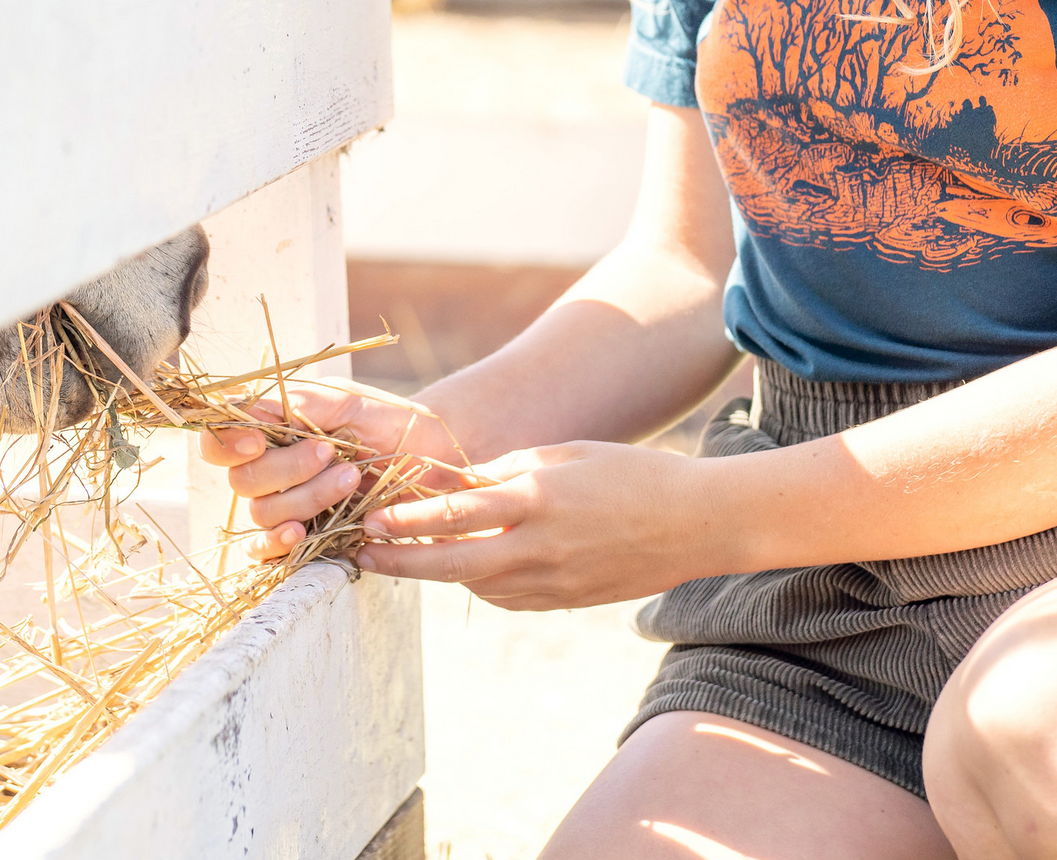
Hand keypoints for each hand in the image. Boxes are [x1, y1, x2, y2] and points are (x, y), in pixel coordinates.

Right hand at [197, 379, 471, 562]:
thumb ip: (297, 403)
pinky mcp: (302, 535)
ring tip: (350, 479)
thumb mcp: (347, 401)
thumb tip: (247, 406)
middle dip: (286, 468)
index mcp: (271, 428)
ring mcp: (284, 504)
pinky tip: (301, 533)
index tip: (257, 441)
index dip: (225, 442)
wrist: (430, 457)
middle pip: (242, 479)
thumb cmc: (387, 420)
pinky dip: (278, 544)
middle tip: (329, 452)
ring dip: (305, 497)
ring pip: (262, 512)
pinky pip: (268, 550)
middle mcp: (269, 467)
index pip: (219, 439)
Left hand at [354, 439, 713, 609]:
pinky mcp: (563, 602)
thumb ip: (511, 470)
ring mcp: (551, 582)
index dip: (407, 518)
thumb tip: (464, 486)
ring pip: (474, 583)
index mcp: (537, 499)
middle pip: (450, 562)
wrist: (693, 523)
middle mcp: (538, 547)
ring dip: (438, 570)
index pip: (455, 514)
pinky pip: (506, 597)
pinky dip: (480, 582)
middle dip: (401, 559)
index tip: (372, 517)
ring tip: (404, 555)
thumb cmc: (632, 473)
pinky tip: (470, 565)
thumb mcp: (567, 454)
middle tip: (363, 553)